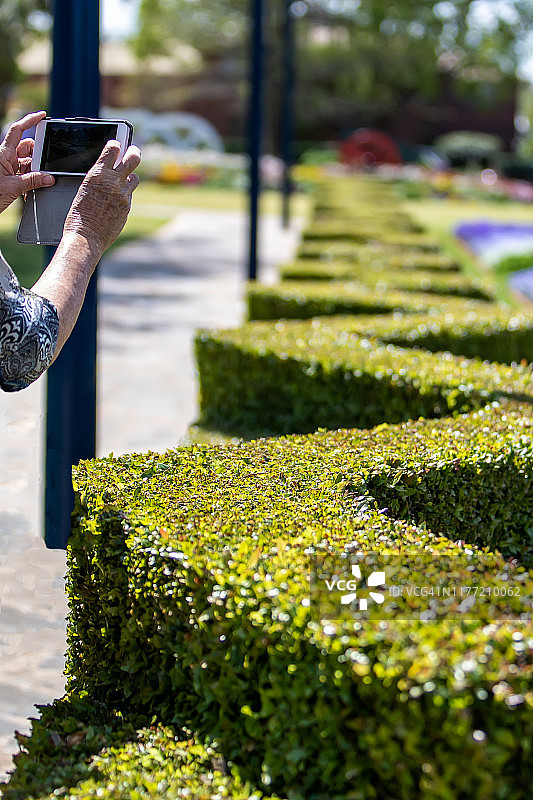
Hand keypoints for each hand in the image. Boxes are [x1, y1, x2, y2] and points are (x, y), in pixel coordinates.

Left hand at [0, 110, 54, 213]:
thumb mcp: (13, 187)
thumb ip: (33, 181)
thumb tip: (49, 178)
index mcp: (3, 153)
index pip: (17, 130)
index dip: (29, 120)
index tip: (42, 116)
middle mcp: (5, 157)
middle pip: (26, 147)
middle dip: (38, 155)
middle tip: (42, 168)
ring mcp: (8, 167)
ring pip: (27, 162)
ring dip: (35, 170)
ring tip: (35, 182)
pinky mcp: (10, 177)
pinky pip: (25, 173)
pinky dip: (31, 179)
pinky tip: (31, 189)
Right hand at [63, 140, 140, 257]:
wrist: (86, 237)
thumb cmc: (77, 216)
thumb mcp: (83, 189)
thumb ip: (97, 179)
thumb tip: (106, 173)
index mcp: (97, 173)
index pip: (113, 149)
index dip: (116, 145)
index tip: (117, 145)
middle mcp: (113, 182)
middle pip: (133, 158)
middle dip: (133, 152)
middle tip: (133, 151)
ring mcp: (123, 195)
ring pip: (135, 178)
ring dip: (130, 176)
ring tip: (126, 178)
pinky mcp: (127, 207)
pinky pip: (129, 195)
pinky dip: (125, 194)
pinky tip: (117, 199)